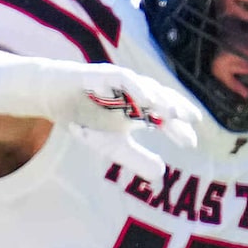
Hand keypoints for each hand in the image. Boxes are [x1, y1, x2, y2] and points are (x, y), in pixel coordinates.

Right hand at [60, 63, 202, 153]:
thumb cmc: (85, 118)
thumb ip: (136, 158)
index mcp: (140, 109)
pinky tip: (145, 98)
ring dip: (159, 98)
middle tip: (192, 120)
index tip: (192, 142)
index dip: (179, 128)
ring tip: (172, 112)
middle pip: (161, 99)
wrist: (55, 98)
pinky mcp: (104, 74)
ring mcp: (122, 82)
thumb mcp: (112, 145)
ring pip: (146, 87)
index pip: (165, 118)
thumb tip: (162, 173)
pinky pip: (123, 79)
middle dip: (176, 108)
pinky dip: (135, 87)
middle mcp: (135, 94)